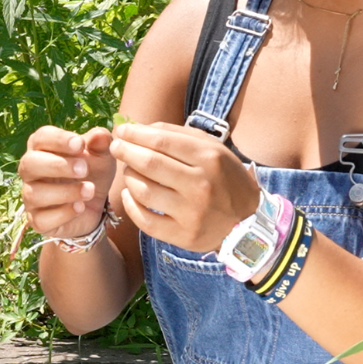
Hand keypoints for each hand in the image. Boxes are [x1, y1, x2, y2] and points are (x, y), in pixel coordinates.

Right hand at [19, 125, 118, 239]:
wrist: (96, 205)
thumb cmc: (92, 172)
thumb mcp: (102, 156)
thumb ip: (101, 144)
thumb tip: (100, 135)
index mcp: (42, 148)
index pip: (40, 138)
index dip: (58, 140)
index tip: (80, 144)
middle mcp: (31, 172)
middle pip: (29, 164)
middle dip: (57, 165)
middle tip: (84, 169)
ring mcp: (31, 197)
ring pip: (34, 194)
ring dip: (65, 192)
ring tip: (89, 190)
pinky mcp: (37, 220)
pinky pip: (41, 219)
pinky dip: (63, 214)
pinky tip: (81, 207)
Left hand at [107, 122, 262, 253]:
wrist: (247, 222)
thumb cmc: (224, 178)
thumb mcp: (212, 149)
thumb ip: (178, 135)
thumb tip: (140, 127)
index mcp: (209, 158)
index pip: (162, 141)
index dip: (135, 133)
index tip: (122, 130)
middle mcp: (201, 185)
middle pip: (149, 163)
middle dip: (125, 151)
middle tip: (115, 147)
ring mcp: (192, 213)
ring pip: (143, 191)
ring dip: (128, 177)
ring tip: (128, 171)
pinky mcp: (183, 236)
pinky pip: (145, 220)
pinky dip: (130, 204)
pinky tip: (129, 193)